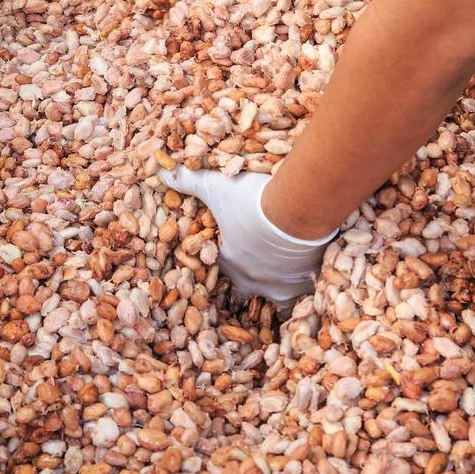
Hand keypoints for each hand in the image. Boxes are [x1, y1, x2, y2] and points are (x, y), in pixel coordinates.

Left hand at [158, 167, 334, 308]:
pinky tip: (314, 280)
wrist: (297, 212)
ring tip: (287, 278)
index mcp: (228, 261)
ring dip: (279, 289)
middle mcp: (251, 280)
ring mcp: (280, 287)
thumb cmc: (252, 201)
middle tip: (256, 264)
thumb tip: (160, 173)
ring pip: (277, 300)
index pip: (218, 266)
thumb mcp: (216, 187)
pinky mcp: (305, 286)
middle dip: (247, 278)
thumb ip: (188, 181)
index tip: (232, 245)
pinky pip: (306, 298)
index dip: (222, 256)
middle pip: (243, 288)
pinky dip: (308, 290)